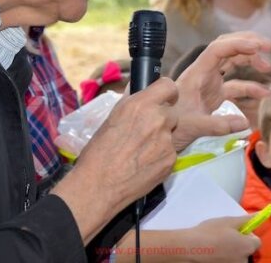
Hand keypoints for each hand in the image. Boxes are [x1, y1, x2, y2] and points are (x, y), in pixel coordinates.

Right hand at [52, 78, 178, 241]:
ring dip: (161, 138)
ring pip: (171, 133)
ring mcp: (166, 141)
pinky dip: (160, 156)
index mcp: (140, 105)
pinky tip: (144, 164)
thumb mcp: (112, 118)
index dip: (167, 93)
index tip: (164, 99)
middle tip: (146, 131)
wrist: (98, 185)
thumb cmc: (98, 151)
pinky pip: (170, 152)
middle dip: (162, 119)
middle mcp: (157, 119)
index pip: (168, 86)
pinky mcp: (170, 160)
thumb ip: (132, 104)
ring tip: (141, 151)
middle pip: (171, 111)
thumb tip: (142, 92)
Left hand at [172, 33, 270, 150]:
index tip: (259, 48)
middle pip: (227, 47)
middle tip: (269, 46)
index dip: (239, 44)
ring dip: (250, 60)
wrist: (159, 132)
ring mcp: (209, 82)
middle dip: (247, 42)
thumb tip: (244, 123)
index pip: (218, 49)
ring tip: (268, 67)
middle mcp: (203, 73)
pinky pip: (235, 85)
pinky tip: (263, 93)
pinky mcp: (213, 95)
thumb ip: (217, 125)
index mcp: (196, 73)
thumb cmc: (170, 126)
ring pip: (231, 62)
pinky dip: (250, 86)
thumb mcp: (192, 126)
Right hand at [182, 216, 260, 261]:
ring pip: (237, 258)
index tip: (237, 232)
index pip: (256, 242)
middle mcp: (244, 261)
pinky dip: (223, 259)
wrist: (190, 248)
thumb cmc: (210, 232)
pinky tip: (213, 254)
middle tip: (225, 238)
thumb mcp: (229, 221)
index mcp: (247, 247)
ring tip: (217, 247)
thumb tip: (260, 215)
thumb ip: (246, 219)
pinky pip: (228, 262)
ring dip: (231, 253)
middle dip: (239, 245)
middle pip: (247, 251)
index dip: (248, 236)